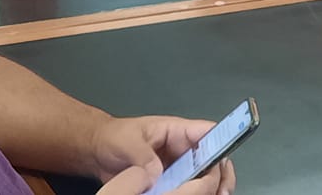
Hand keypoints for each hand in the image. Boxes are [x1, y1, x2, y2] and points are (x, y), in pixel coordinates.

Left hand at [84, 116, 233, 190]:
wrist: (97, 151)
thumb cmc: (113, 137)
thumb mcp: (127, 141)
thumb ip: (143, 156)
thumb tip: (157, 173)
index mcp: (177, 131)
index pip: (208, 132)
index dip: (222, 142)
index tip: (224, 160)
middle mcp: (183, 149)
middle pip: (214, 158)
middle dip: (221, 174)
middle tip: (222, 189)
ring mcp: (178, 167)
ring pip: (205, 176)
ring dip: (212, 187)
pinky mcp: (171, 183)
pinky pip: (189, 189)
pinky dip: (196, 194)